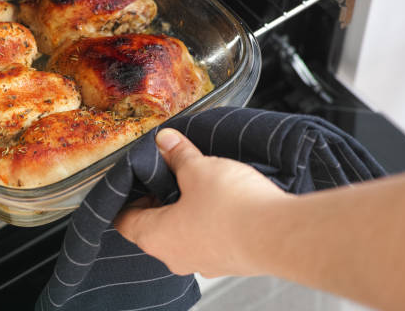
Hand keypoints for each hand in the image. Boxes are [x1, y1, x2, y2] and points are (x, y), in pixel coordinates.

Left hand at [114, 128, 289, 277]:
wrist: (280, 235)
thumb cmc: (233, 208)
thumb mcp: (198, 169)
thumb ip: (178, 155)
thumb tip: (165, 141)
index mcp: (155, 236)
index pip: (124, 221)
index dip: (126, 197)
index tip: (135, 182)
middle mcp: (175, 256)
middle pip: (153, 227)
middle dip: (159, 200)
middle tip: (169, 175)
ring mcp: (202, 263)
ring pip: (183, 235)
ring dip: (186, 211)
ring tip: (199, 186)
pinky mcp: (228, 262)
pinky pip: (209, 240)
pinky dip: (209, 222)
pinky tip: (223, 203)